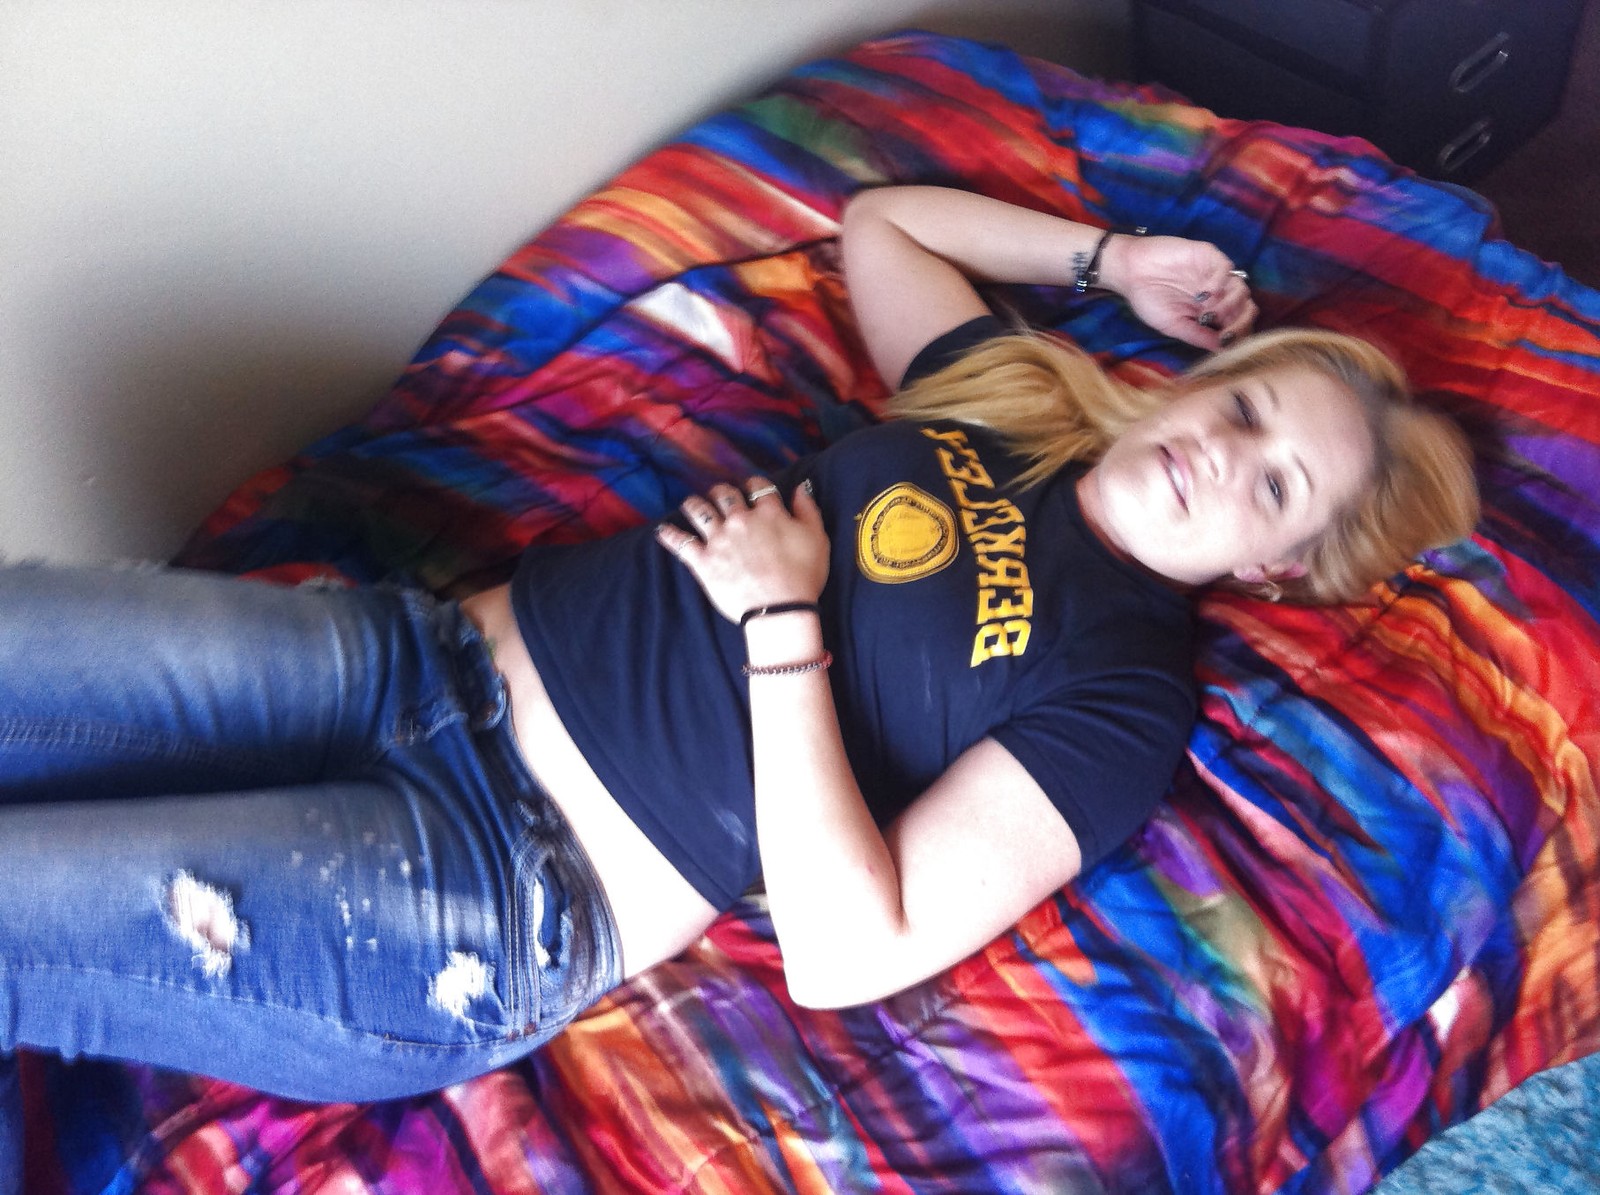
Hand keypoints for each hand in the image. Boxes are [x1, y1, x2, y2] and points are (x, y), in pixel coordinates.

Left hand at [655, 477, 829, 622]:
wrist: (780, 610)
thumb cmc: (803, 576)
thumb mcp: (817, 539)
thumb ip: (807, 510)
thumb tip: (800, 489)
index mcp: (768, 513)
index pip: (757, 487)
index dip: (754, 485)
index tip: (752, 490)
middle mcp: (740, 520)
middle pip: (724, 494)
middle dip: (722, 492)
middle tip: (721, 496)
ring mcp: (719, 540)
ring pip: (699, 510)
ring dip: (694, 505)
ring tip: (691, 504)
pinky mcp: (704, 562)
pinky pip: (681, 544)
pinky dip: (670, 536)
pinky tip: (662, 531)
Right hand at [1098, 233, 1256, 350]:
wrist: (1129, 271)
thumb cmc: (1148, 299)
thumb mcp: (1172, 325)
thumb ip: (1197, 336)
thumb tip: (1222, 351)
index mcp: (1210, 312)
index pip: (1237, 322)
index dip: (1238, 334)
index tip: (1226, 343)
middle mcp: (1217, 294)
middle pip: (1246, 306)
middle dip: (1241, 320)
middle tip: (1225, 329)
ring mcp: (1213, 274)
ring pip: (1241, 288)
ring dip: (1230, 304)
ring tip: (1209, 312)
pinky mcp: (1207, 256)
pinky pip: (1227, 268)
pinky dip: (1221, 282)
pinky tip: (1204, 293)